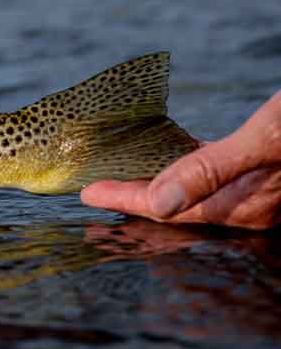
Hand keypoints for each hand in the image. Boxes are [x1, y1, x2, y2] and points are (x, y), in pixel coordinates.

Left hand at [81, 92, 280, 229]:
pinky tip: (174, 155)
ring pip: (194, 191)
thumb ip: (210, 172)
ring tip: (122, 174)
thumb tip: (159, 204)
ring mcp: (261, 190)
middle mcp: (252, 204)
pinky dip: (188, 166)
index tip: (86, 193)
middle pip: (175, 205)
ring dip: (157, 182)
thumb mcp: (265, 141)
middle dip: (134, 198)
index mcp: (246, 203)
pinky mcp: (268, 170)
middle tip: (94, 189)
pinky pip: (215, 174)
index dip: (126, 199)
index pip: (169, 208)